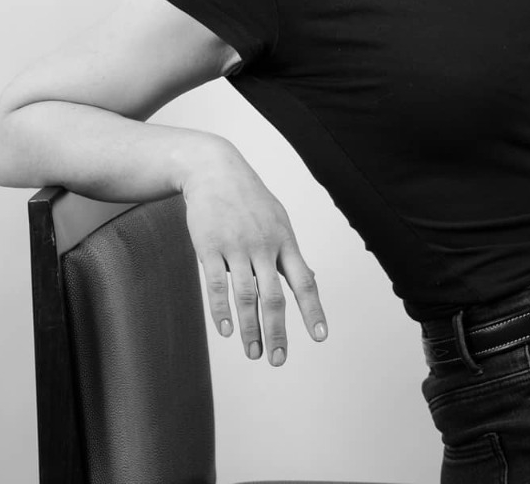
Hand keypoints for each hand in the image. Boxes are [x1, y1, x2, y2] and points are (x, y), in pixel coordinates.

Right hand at [182, 142, 327, 365]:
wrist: (214, 170)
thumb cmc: (249, 199)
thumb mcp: (278, 219)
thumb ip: (291, 253)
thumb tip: (311, 282)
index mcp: (284, 240)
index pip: (304, 281)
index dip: (313, 310)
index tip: (320, 337)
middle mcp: (263, 246)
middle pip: (274, 296)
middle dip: (277, 332)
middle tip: (278, 360)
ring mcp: (235, 246)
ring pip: (245, 296)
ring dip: (250, 328)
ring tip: (253, 353)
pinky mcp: (209, 246)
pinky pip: (217, 284)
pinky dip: (222, 311)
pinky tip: (226, 331)